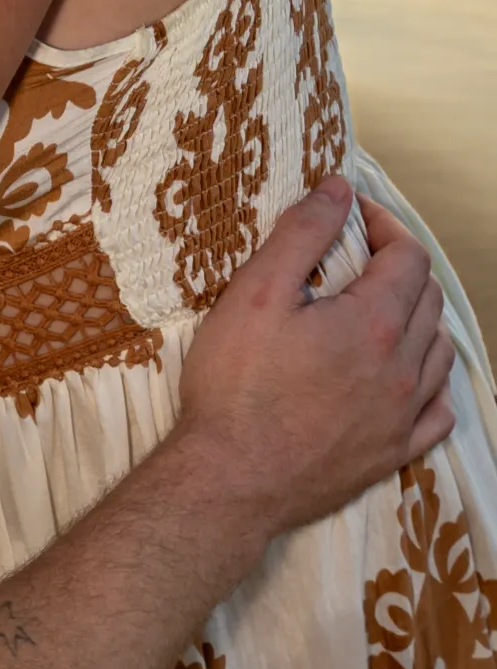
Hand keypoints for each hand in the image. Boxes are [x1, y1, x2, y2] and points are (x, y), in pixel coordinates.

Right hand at [177, 176, 452, 539]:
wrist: (230, 479)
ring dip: (418, 320)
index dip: (385, 225)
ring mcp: (402, 416)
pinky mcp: (391, 454)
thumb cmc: (235, 384)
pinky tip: (406, 380)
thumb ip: (303, 233)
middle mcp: (402, 369)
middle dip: (400, 266)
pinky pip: (438, 414)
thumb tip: (340, 189)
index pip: (408, 256)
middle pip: (427, 300)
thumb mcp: (256, 292)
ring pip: (439, 354)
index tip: (354, 216)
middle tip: (358, 256)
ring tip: (380, 310)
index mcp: (373, 323)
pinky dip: (430, 385)